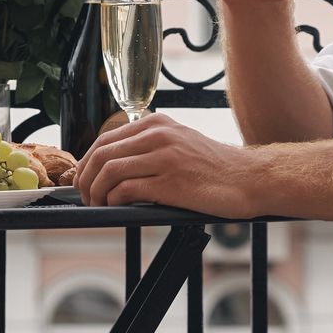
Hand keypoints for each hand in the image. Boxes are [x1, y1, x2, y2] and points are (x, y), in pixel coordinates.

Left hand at [73, 112, 259, 217]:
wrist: (250, 179)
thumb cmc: (214, 168)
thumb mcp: (180, 142)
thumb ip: (149, 145)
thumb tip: (111, 165)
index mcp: (156, 124)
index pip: (105, 140)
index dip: (86, 163)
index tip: (82, 179)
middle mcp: (158, 135)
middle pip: (101, 154)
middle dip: (85, 179)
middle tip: (85, 197)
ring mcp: (164, 157)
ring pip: (109, 171)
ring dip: (96, 192)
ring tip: (98, 205)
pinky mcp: (170, 182)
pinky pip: (126, 190)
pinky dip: (113, 201)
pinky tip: (116, 208)